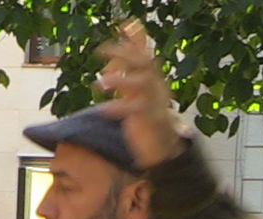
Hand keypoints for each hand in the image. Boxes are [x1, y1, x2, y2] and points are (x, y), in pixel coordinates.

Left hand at [94, 21, 187, 170]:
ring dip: (121, 79)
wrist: (162, 144)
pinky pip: (138, 110)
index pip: (143, 53)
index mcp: (152, 77)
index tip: (117, 30)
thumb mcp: (135, 87)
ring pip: (144, 83)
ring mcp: (156, 102)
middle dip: (124, 53)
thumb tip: (122, 39)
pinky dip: (120, 107)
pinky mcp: (152, 120)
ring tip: (100, 82)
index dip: (132, 40)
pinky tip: (103, 109)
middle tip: (101, 51)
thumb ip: (127, 65)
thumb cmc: (146, 112)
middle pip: (145, 62)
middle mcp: (156, 85)